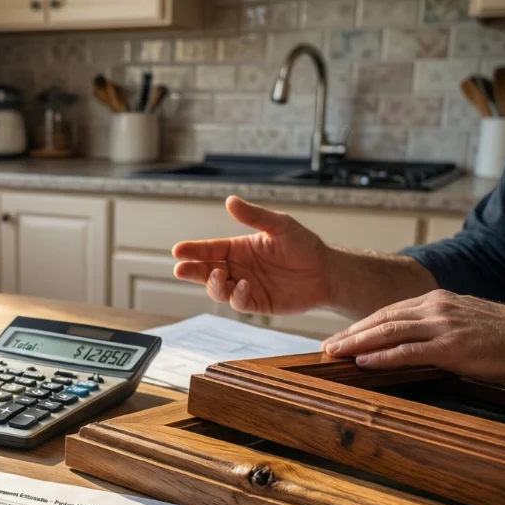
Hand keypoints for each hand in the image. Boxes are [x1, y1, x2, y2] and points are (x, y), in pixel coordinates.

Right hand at [172, 196, 332, 313]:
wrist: (326, 271)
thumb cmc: (303, 245)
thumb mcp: (279, 225)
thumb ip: (254, 216)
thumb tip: (230, 201)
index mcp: (238, 248)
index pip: (210, 249)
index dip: (193, 250)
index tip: (178, 251)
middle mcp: (238, 268)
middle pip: (207, 271)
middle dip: (192, 271)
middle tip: (180, 269)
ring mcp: (246, 287)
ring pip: (219, 289)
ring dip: (213, 284)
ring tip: (218, 275)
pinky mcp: (257, 303)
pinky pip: (239, 302)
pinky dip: (237, 296)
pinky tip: (243, 286)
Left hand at [322, 290, 504, 381]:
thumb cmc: (501, 334)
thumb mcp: (461, 319)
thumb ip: (433, 325)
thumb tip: (405, 340)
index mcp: (435, 301)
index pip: (388, 311)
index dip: (360, 325)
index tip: (340, 336)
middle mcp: (435, 309)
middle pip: (381, 319)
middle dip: (350, 333)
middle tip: (326, 346)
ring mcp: (443, 327)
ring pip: (389, 332)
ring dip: (358, 344)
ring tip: (335, 354)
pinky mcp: (453, 348)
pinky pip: (409, 352)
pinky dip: (383, 357)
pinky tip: (364, 363)